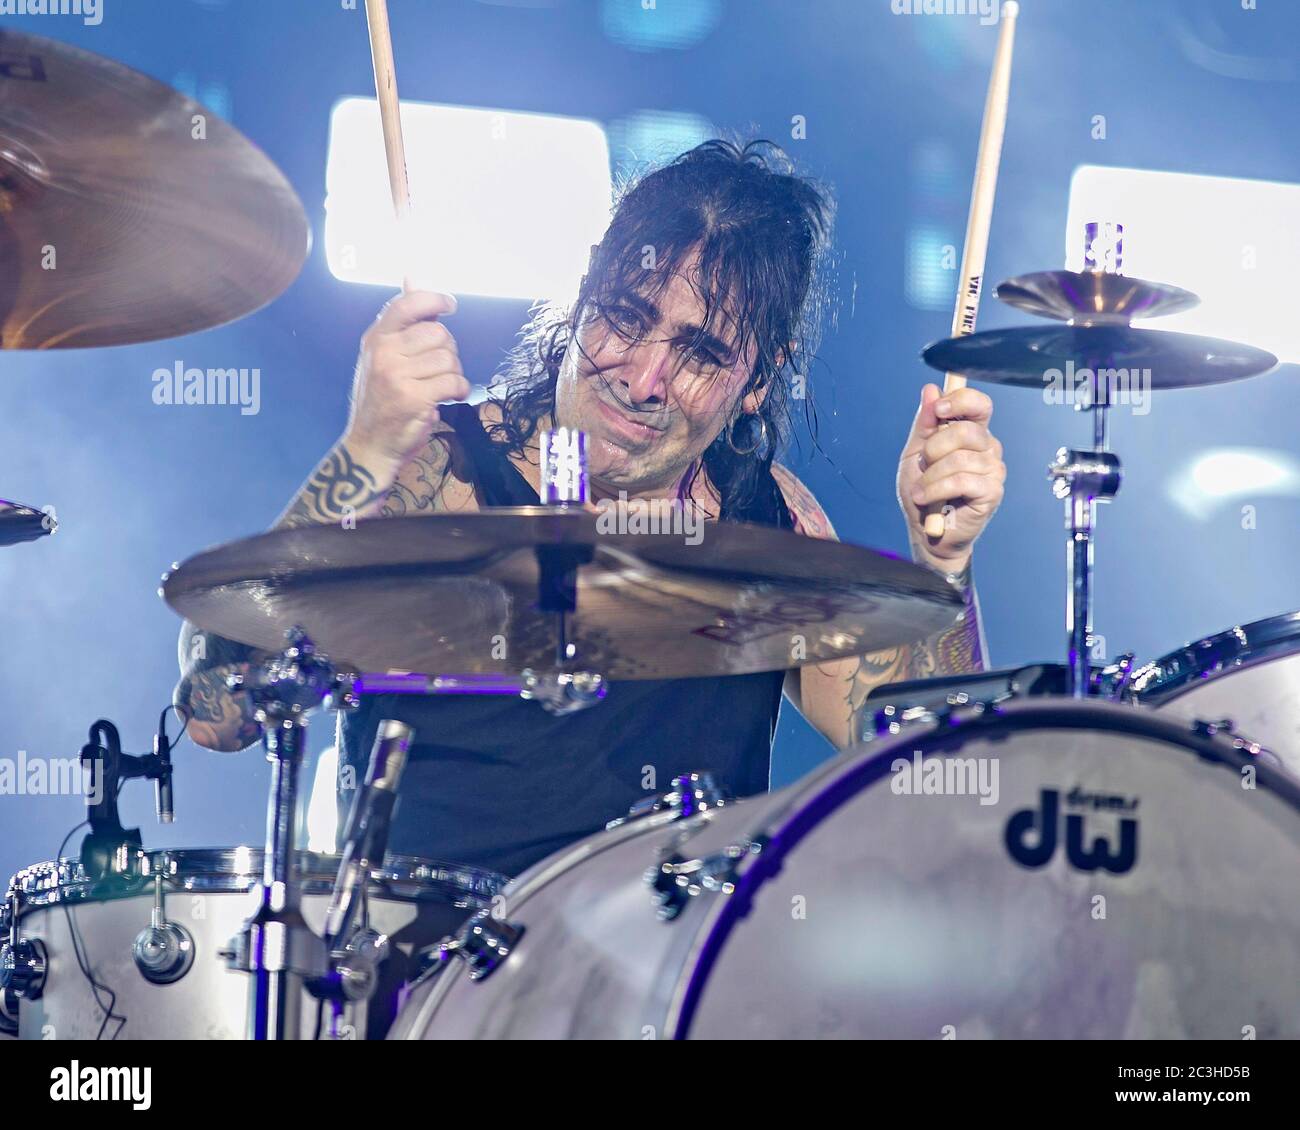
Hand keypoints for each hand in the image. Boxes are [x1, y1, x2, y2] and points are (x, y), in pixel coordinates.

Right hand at [343, 290, 471, 468]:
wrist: (371, 445)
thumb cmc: (383, 399)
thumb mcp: (384, 355)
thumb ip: (403, 320)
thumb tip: (413, 277)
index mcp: (376, 339)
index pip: (407, 304)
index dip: (434, 299)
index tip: (450, 305)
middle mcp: (382, 353)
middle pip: (437, 333)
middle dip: (449, 350)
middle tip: (441, 368)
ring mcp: (396, 376)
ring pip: (449, 358)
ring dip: (454, 373)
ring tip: (442, 386)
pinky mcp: (413, 398)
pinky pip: (454, 382)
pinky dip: (460, 390)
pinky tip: (451, 397)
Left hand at [897, 383, 1004, 571]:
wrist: (925, 531)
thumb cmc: (923, 492)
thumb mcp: (915, 454)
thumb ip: (925, 424)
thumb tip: (931, 390)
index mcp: (972, 434)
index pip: (979, 405)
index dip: (961, 400)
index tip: (940, 409)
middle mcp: (988, 448)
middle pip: (966, 431)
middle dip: (934, 448)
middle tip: (924, 465)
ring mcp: (993, 470)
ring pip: (960, 459)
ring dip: (930, 476)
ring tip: (921, 490)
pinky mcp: (992, 492)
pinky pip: (963, 481)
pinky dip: (937, 490)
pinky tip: (926, 499)